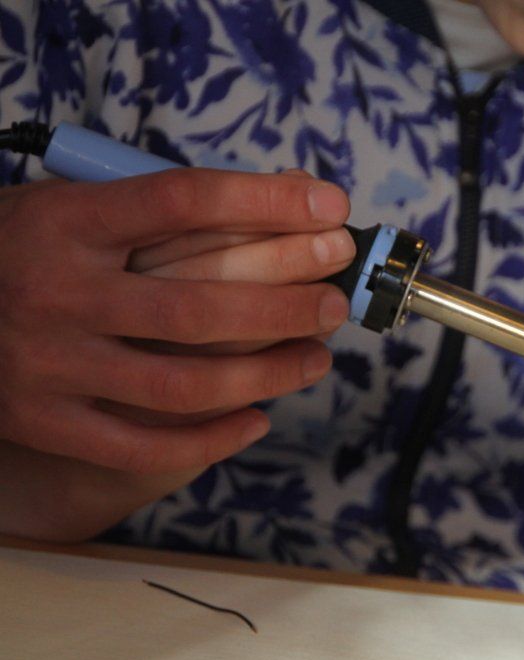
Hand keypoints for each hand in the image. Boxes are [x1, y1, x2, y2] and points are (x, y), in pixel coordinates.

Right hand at [0, 169, 353, 473]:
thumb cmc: (15, 250)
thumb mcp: (64, 205)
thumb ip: (153, 206)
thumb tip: (277, 196)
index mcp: (64, 222)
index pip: (182, 200)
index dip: (266, 202)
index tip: (330, 207)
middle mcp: (56, 292)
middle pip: (198, 306)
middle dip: (285, 303)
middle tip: (336, 298)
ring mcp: (48, 364)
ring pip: (184, 385)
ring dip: (267, 374)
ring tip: (317, 357)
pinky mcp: (43, 421)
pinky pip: (142, 445)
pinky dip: (211, 439)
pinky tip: (258, 419)